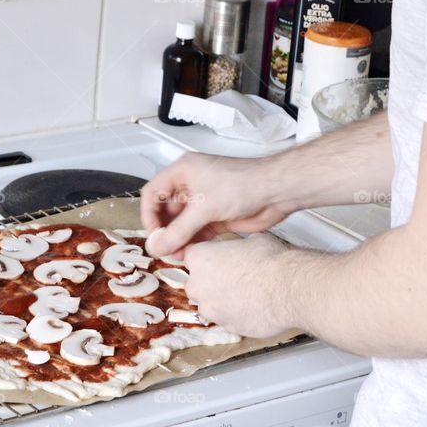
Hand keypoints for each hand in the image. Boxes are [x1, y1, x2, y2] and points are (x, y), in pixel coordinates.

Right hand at [140, 153, 289, 257]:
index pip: (153, 193)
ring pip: (181, 224)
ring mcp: (205, 202)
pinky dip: (192, 243)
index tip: (153, 234)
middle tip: (164, 248)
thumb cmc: (246, 183)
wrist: (277, 192)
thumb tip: (158, 245)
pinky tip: (190, 253)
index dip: (149, 214)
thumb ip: (179, 230)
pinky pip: (196, 232)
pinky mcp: (216, 217)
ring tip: (176, 254)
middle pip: (166, 211)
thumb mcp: (205, 207)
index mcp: (184, 172)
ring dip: (177, 240)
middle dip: (164, 231)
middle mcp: (192, 185)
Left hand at [184, 233, 294, 338]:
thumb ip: (236, 248)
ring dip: (223, 300)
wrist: (288, 288)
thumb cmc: (271, 261)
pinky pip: (227, 319)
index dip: (209, 258)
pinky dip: (236, 315)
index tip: (219, 260)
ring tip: (246, 294)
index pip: (193, 256)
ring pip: (210, 305)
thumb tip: (242, 249)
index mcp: (200, 258)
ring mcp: (210, 309)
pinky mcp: (226, 326)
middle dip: (212, 282)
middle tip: (234, 277)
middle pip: (197, 283)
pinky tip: (253, 307)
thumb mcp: (252, 240)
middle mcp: (198, 285)